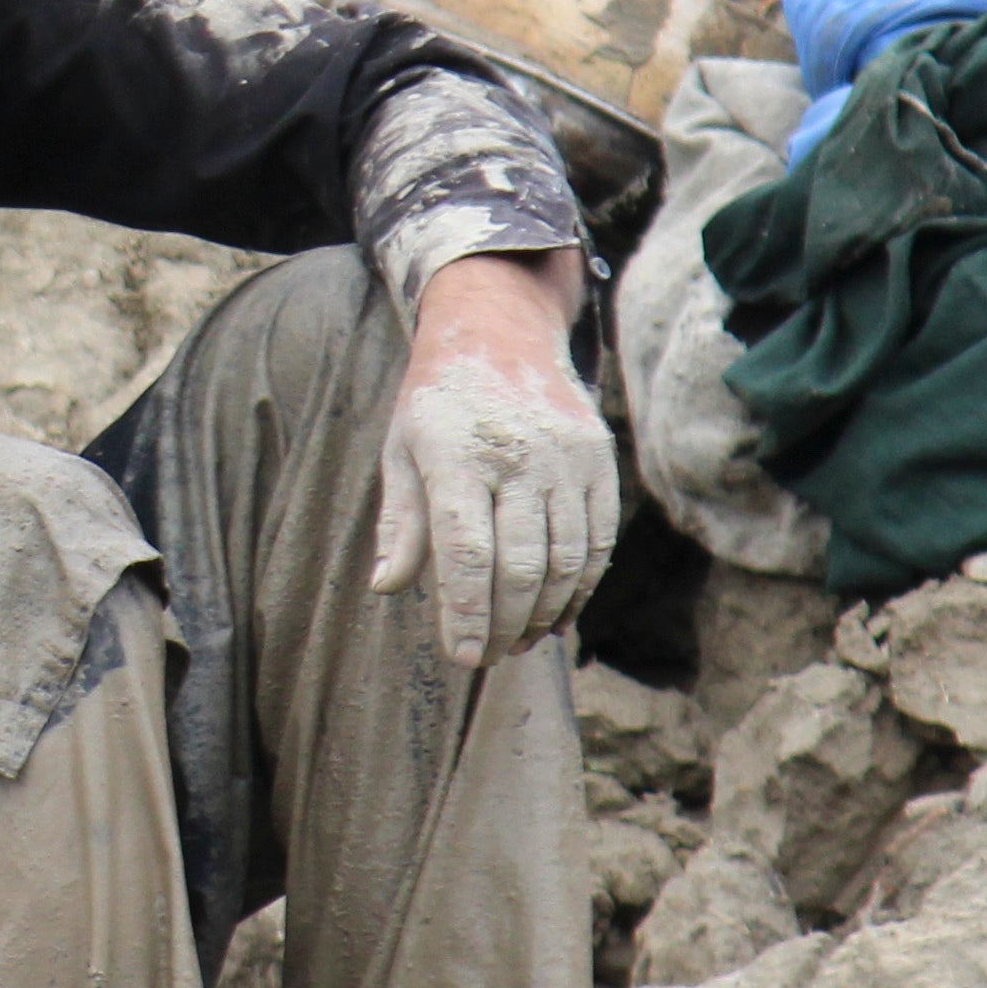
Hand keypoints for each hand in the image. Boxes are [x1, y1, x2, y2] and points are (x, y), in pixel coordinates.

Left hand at [372, 250, 615, 667]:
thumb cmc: (438, 401)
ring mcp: (566, 458)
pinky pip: (596, 539)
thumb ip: (400, 522)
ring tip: (521, 641)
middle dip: (504, 625)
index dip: (467, 613)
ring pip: (564, 560)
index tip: (463, 656)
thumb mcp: (401, 449)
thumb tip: (388, 587)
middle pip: (520, 566)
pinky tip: (559, 613)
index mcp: (457, 455)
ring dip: (544, 613)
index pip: (467, 553)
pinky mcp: (599, 459)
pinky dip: (581, 586)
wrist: (500, 330)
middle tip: (489, 655)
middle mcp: (517, 456)